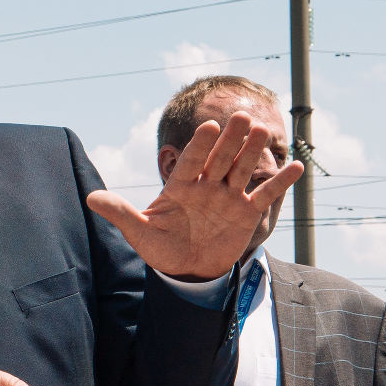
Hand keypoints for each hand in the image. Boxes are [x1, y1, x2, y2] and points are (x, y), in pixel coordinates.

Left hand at [85, 111, 304, 279]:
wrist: (186, 269)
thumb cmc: (160, 248)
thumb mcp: (139, 233)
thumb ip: (120, 213)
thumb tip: (90, 198)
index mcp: (180, 187)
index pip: (190, 161)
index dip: (199, 146)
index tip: (208, 127)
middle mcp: (206, 186)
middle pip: (220, 158)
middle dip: (230, 139)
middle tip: (241, 116)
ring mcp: (228, 197)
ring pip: (242, 170)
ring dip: (252, 151)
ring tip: (263, 129)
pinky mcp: (245, 213)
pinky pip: (264, 195)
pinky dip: (280, 183)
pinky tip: (295, 166)